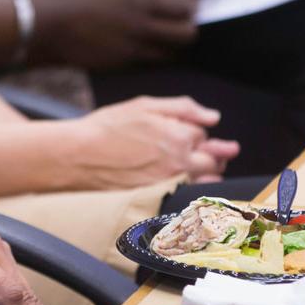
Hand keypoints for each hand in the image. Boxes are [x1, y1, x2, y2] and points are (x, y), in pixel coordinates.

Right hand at [30, 0, 197, 68]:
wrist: (55, 29)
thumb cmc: (80, 3)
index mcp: (139, 3)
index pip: (182, 8)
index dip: (190, 10)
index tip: (191, 9)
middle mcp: (142, 27)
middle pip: (185, 36)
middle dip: (189, 32)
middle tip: (186, 28)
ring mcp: (134, 49)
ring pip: (171, 55)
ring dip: (174, 50)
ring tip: (170, 43)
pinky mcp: (124, 66)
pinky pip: (150, 65)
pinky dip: (155, 60)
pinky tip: (149, 52)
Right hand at [67, 96, 239, 188]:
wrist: (79, 156)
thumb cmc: (108, 127)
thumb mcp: (145, 106)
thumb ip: (184, 108)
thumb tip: (213, 117)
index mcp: (178, 136)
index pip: (203, 135)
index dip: (198, 132)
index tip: (193, 132)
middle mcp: (179, 162)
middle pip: (213, 160)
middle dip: (218, 153)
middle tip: (225, 151)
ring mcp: (170, 183)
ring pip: (206, 182)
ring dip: (212, 174)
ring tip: (213, 170)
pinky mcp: (159, 199)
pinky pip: (189, 197)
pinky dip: (196, 191)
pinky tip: (194, 187)